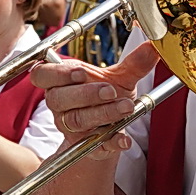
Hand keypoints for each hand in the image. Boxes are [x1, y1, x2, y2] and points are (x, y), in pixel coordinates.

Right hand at [32, 41, 158, 157]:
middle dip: (86, 94)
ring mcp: (69, 127)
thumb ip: (134, 64)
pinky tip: (124, 139)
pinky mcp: (83, 146)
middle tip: (111, 90)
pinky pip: (93, 145)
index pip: (43, 76)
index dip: (57, 74)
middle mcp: (60, 105)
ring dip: (102, 114)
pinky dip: (111, 141)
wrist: (112, 126)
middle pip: (59, 99)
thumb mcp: (121, 78)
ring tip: (126, 107)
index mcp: (61, 82)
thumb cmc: (108, 96)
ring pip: (76, 120)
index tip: (81, 73)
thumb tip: (152, 48)